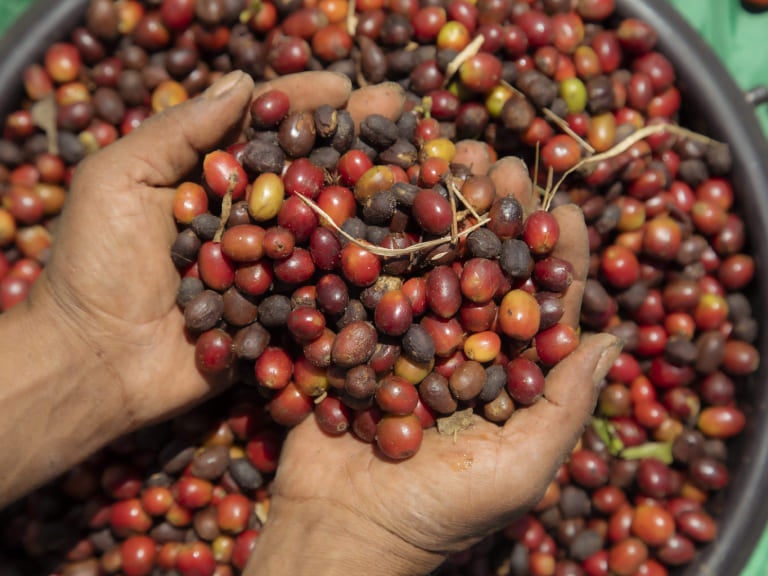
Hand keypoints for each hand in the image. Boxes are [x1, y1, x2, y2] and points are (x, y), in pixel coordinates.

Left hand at [33, 70, 403, 430]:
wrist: (94, 362)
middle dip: (354, 140)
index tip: (345, 86)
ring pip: (326, 225)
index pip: (265, 130)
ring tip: (416, 169)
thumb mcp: (118, 179)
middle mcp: (246, 218)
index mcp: (209, 179)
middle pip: (307, 170)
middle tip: (402, 112)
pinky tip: (401, 244)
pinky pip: (324, 287)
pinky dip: (361, 268)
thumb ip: (179, 131)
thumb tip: (244, 82)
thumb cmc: (93, 265)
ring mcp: (267, 265)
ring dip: (370, 197)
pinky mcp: (279, 311)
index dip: (304, 105)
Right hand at [245, 161, 622, 575]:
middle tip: (501, 162)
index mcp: (508, 372)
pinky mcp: (355, 334)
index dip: (556, 253)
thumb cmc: (437, 514)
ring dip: (439, 209)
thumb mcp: (519, 470)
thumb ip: (564, 405)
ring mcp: (406, 335)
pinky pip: (369, 280)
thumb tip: (612, 338)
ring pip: (429, 260)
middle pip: (486, 266)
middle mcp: (460, 344)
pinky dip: (377, 235)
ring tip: (447, 157)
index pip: (542, 302)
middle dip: (495, 213)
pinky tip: (384, 189)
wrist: (339, 529)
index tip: (564, 207)